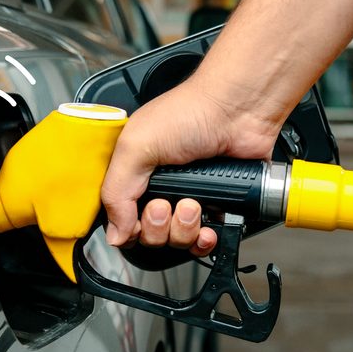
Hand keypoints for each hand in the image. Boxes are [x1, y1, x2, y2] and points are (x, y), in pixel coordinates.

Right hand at [101, 76, 281, 254]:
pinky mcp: (217, 205)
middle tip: (165, 204)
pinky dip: (205, 240)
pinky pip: (204, 241)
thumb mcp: (136, 146)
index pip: (120, 218)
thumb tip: (115, 234)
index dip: (128, 227)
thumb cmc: (190, 112)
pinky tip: (207, 227)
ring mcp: (189, 197)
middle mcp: (160, 188)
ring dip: (183, 228)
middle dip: (157, 226)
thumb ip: (116, 191)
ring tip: (192, 205)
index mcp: (134, 172)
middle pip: (148, 235)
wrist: (238, 110)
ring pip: (176, 240)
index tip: (138, 218)